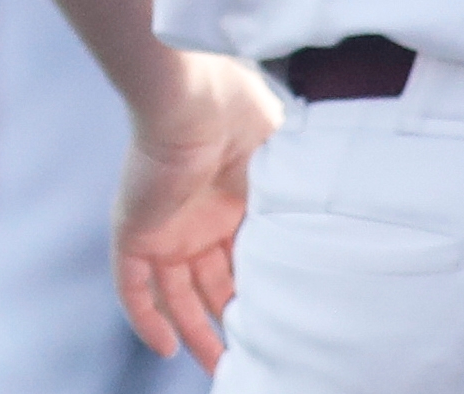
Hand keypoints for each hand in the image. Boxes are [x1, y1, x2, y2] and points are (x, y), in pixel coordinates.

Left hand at [111, 49, 277, 369]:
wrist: (194, 97)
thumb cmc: (242, 116)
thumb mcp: (282, 165)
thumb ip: (296, 198)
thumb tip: (331, 229)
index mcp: (232, 201)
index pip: (243, 260)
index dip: (258, 291)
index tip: (279, 321)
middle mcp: (196, 219)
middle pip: (210, 285)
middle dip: (230, 323)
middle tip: (251, 356)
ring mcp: (163, 228)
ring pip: (173, 295)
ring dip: (192, 332)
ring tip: (216, 367)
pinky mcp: (133, 232)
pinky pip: (132, 287)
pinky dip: (145, 318)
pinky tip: (165, 347)